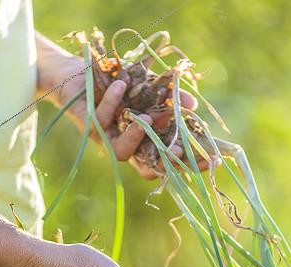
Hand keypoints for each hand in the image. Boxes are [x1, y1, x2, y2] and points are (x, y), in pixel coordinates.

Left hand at [36, 33, 205, 179]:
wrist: (78, 73)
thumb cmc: (118, 83)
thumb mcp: (149, 87)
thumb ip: (170, 98)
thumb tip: (192, 106)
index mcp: (146, 141)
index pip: (171, 161)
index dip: (190, 164)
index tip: (212, 159)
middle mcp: (128, 146)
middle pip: (148, 169)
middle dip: (166, 161)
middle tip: (177, 147)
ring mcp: (108, 140)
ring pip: (122, 153)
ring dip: (136, 135)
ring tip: (146, 116)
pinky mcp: (89, 127)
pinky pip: (102, 121)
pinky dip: (113, 102)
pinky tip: (121, 85)